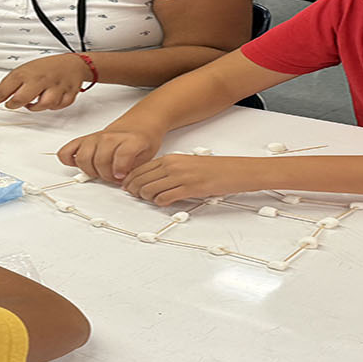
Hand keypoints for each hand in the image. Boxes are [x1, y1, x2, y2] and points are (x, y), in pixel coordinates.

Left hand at [0, 54, 90, 112]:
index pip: (4, 88)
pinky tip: (51, 98)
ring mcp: (55, 86)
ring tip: (36, 98)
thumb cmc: (46, 68)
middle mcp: (40, 79)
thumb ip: (12, 85)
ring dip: (36, 107)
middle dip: (15, 105)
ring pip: (42, 106)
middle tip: (14, 103)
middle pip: (21, 99)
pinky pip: (57, 107)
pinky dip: (53, 106)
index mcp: (26, 72)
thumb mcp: (25, 71)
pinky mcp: (68, 93)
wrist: (73, 63)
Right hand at [57, 127, 163, 181]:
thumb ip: (135, 170)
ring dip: (91, 171)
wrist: (138, 126)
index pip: (122, 154)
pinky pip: (66, 151)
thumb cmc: (142, 141)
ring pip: (83, 158)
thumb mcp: (147, 157)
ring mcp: (95, 138)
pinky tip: (79, 165)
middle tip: (114, 178)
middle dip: (106, 175)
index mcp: (130, 140)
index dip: (120, 169)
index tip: (121, 176)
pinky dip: (68, 160)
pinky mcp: (84, 140)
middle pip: (100, 160)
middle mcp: (110, 137)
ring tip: (101, 173)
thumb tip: (124, 184)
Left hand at [122, 154, 261, 205]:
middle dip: (134, 191)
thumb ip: (169, 170)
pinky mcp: (189, 189)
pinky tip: (165, 202)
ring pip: (149, 190)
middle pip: (141, 180)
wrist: (234, 171)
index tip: (128, 187)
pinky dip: (160, 203)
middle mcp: (173, 166)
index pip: (141, 169)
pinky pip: (164, 198)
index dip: (130, 180)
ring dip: (147, 198)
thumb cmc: (213, 169)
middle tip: (136, 197)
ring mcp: (180, 177)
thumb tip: (152, 181)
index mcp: (171, 159)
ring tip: (151, 200)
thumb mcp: (186, 164)